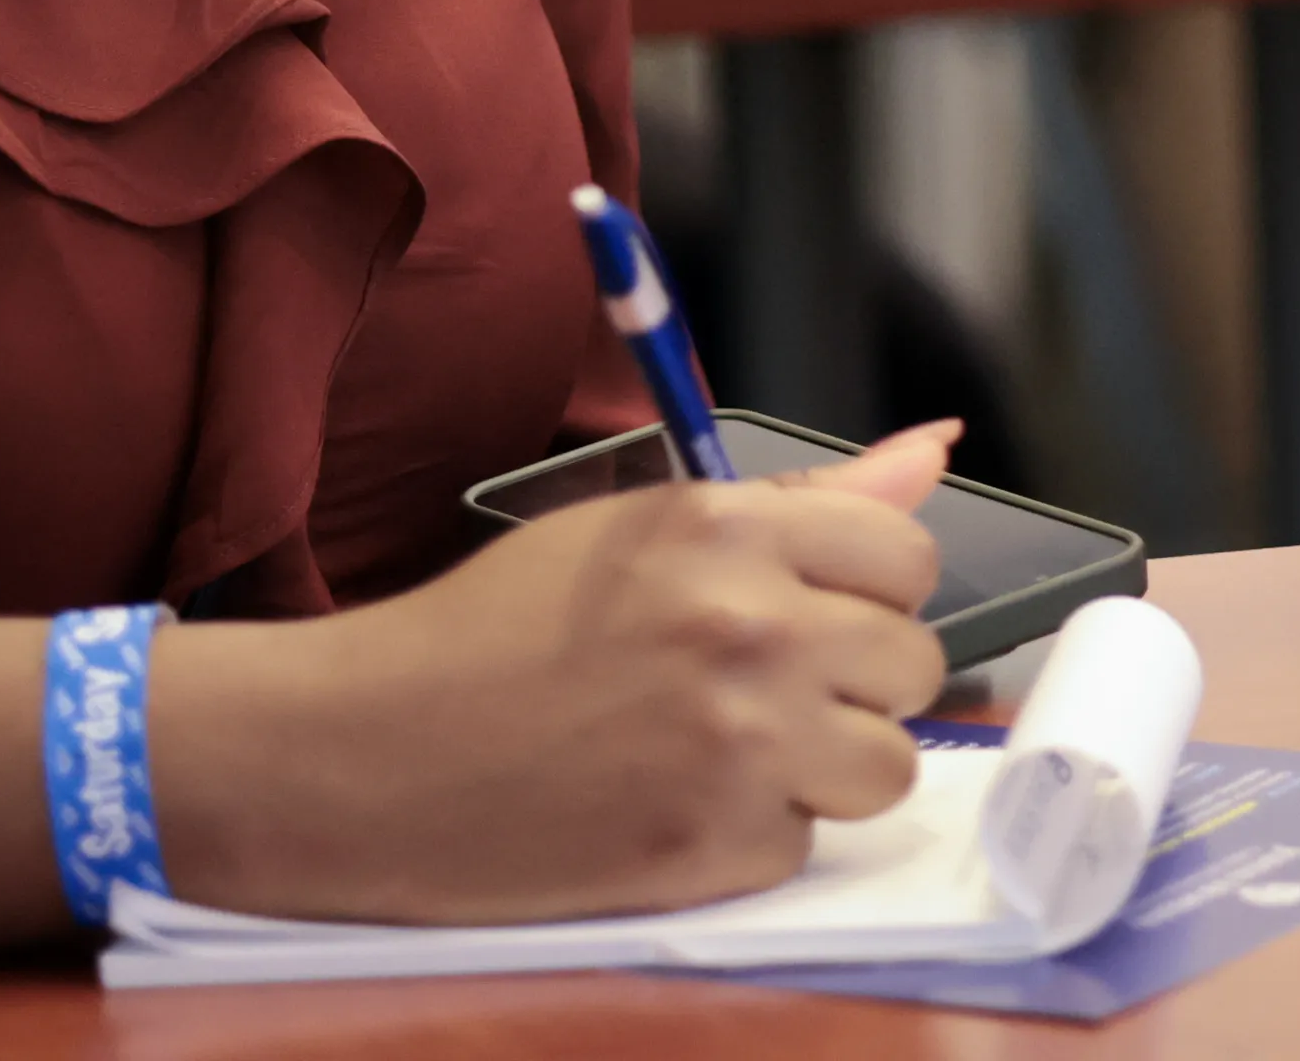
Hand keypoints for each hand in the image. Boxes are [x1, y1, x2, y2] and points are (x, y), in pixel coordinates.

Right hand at [160, 418, 958, 923]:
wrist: (368, 755)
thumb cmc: (491, 633)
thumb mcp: (639, 531)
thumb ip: (804, 505)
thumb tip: (931, 453)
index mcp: (726, 529)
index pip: (906, 557)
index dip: (865, 592)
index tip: (814, 612)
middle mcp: (748, 626)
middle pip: (913, 661)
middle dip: (852, 681)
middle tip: (760, 688)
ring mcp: (736, 742)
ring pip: (886, 765)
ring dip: (826, 767)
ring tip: (731, 752)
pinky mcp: (711, 846)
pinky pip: (806, 843)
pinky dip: (753, 836)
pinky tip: (675, 804)